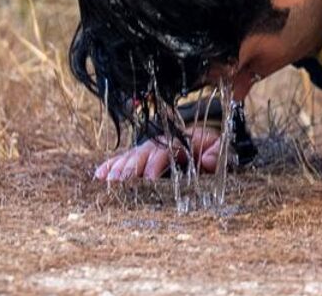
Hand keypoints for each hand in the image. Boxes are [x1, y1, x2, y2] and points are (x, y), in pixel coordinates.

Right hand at [94, 126, 226, 182]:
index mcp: (182, 139)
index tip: (149, 180)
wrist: (210, 149)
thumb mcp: (222, 150)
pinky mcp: (143, 159)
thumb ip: (218, 152)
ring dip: (119, 167)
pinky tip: (98, 176)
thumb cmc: (214, 152)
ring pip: (132, 156)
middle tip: (120, 182)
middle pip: (144, 152)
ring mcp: (151, 150)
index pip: (166, 148)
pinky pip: (124, 160)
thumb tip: (207, 159)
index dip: (156, 163)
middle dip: (132, 166)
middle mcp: (163, 143)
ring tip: (107, 181)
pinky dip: (111, 166)